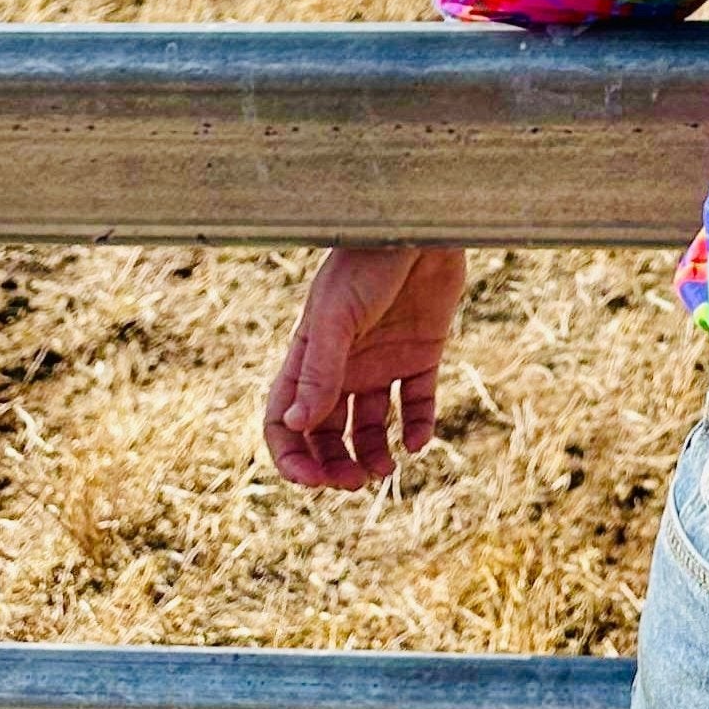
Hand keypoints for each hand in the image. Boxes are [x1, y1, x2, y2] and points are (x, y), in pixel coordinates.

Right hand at [264, 245, 467, 490]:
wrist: (420, 226)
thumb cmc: (367, 261)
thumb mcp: (338, 317)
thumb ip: (320, 370)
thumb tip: (296, 424)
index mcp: (310, 359)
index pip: (286, 420)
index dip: (293, 456)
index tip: (313, 479)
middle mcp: (343, 367)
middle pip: (326, 433)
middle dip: (333, 464)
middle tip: (354, 482)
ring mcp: (382, 362)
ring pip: (370, 426)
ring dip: (373, 454)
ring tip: (386, 469)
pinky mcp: (422, 354)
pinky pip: (417, 402)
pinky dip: (417, 426)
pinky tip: (418, 441)